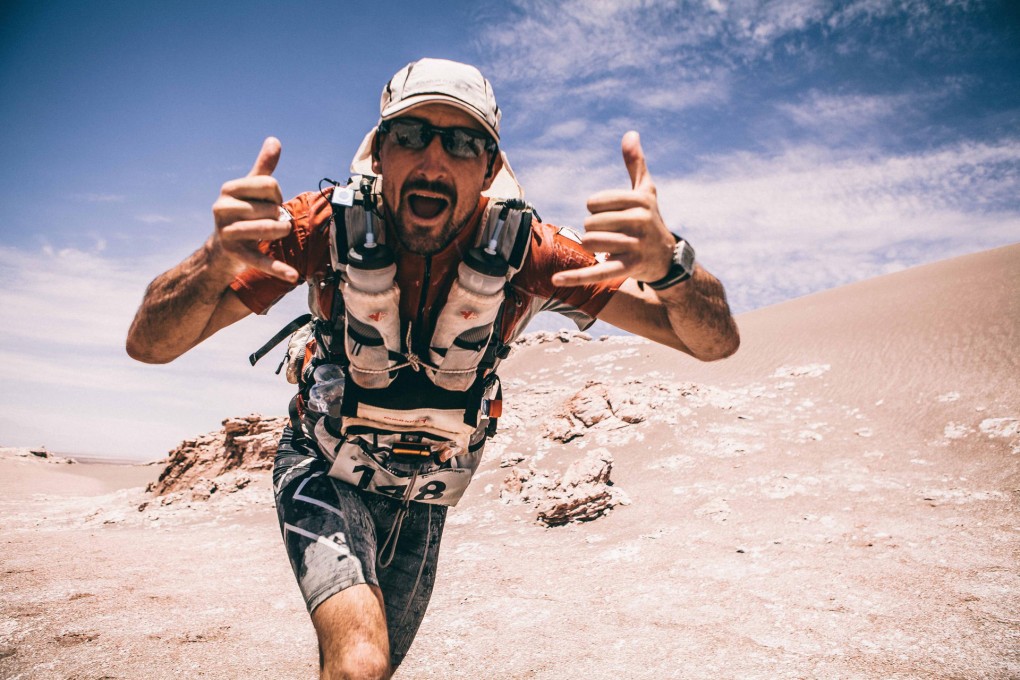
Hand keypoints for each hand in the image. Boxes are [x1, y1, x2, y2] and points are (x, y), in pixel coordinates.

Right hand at [209, 137, 296, 281]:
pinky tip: (292, 275)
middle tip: (270, 220)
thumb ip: (263, 168)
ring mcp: (227, 232)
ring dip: (281, 231)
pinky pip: (261, 260)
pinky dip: (277, 268)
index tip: (270, 202)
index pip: (269, 184)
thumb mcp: (251, 190)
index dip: (277, 194)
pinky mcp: (235, 254)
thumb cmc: (243, 214)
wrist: (221, 250)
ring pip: (269, 228)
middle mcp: (222, 208)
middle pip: (272, 207)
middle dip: (279, 215)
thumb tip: (274, 140)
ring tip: (278, 232)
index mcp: (229, 189)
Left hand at [551, 131, 675, 286]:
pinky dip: (575, 277)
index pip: (594, 202)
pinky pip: (596, 272)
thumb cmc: (651, 220)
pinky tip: (556, 281)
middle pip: (591, 222)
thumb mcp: (646, 191)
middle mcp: (640, 221)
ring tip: (610, 248)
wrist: (667, 258)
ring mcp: (635, 246)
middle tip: (613, 234)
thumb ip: (635, 164)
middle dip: (595, 229)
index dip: (596, 209)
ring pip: (591, 242)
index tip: (612, 216)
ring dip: (594, 246)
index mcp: (640, 200)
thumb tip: (630, 133)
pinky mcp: (628, 268)